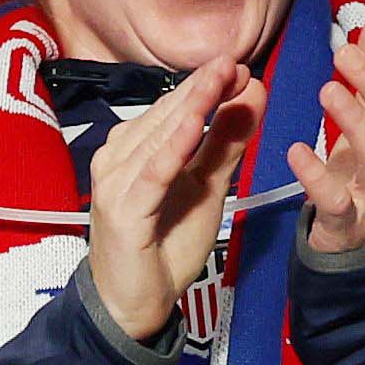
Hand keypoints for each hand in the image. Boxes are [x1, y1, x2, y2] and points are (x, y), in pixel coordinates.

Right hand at [84, 60, 252, 346]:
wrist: (134, 303)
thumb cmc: (164, 244)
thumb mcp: (206, 187)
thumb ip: (226, 143)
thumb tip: (250, 93)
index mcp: (133, 148)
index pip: (174, 109)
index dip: (206, 85)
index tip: (239, 65)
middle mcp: (117, 158)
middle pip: (167, 116)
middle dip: (204, 88)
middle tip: (235, 62)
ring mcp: (114, 183)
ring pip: (160, 136)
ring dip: (193, 106)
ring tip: (222, 78)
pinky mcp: (122, 210)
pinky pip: (153, 173)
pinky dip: (174, 147)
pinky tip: (195, 125)